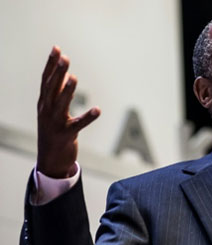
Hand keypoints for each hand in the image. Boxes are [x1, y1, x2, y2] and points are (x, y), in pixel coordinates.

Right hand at [37, 46, 100, 177]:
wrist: (50, 160)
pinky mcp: (66, 135)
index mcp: (44, 103)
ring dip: (68, 91)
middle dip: (58, 72)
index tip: (56, 49)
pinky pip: (79, 124)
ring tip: (74, 78)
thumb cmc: (54, 132)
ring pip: (61, 104)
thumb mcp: (55, 111)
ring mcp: (55, 123)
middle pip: (52, 88)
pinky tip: (98, 110)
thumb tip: (67, 76)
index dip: (50, 64)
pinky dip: (88, 117)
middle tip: (64, 58)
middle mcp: (47, 111)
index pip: (46, 80)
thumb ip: (61, 94)